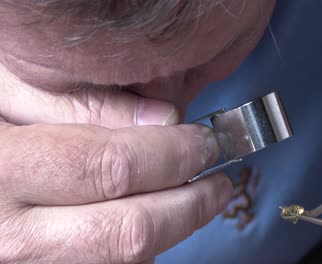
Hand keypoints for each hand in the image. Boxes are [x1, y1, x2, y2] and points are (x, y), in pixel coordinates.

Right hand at [0, 65, 232, 262]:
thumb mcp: (2, 88)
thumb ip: (77, 103)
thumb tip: (161, 121)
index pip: (111, 167)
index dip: (171, 157)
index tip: (205, 143)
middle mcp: (7, 236)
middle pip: (127, 232)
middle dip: (189, 207)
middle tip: (219, 184)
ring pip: (120, 263)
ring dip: (168, 233)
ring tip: (192, 201)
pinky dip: (135, 251)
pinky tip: (145, 221)